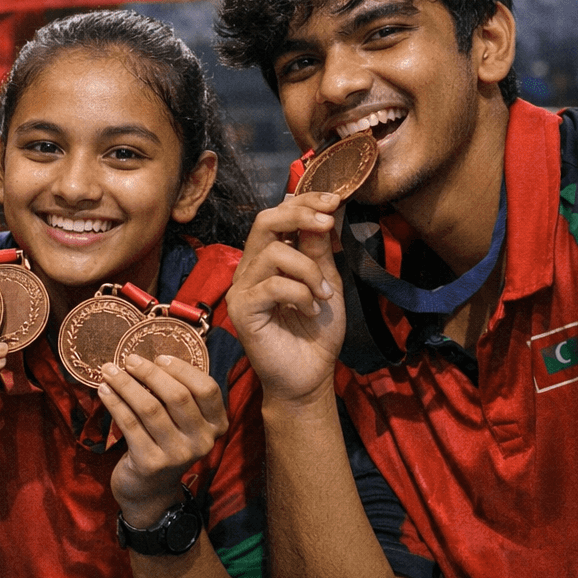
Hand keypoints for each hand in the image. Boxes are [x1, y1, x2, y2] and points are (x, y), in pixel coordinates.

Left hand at [100, 353, 227, 527]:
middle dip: (149, 373)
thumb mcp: (182, 421)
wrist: (149, 490)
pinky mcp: (151, 463)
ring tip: (109, 370)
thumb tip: (151, 357)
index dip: (183, 369)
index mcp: (216, 425)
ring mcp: (177, 454)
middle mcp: (202, 441)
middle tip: (128, 359)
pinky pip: (129, 423)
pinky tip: (104, 391)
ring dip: (126, 384)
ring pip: (150, 407)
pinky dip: (114, 402)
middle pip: (177, 396)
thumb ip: (179, 393)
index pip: (207, 388)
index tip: (159, 358)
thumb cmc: (165, 441)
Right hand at [224, 192, 344, 404]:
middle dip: (300, 215)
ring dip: (309, 270)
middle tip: (328, 223)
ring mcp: (242, 288)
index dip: (304, 201)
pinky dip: (301, 295)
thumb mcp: (327, 284)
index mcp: (269, 258)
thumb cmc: (316, 334)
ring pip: (274, 252)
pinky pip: (273, 285)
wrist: (309, 376)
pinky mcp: (242, 309)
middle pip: (265, 221)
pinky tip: (311, 312)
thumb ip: (320, 250)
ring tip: (324, 296)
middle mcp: (250, 268)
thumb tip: (326, 213)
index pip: (278, 215)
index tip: (335, 200)